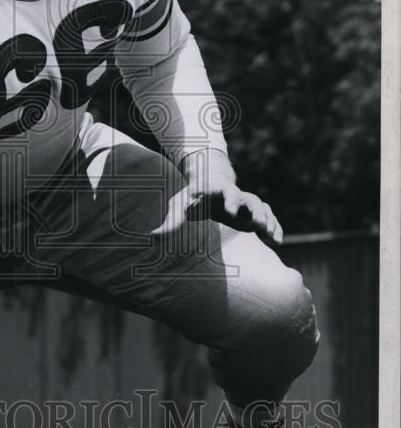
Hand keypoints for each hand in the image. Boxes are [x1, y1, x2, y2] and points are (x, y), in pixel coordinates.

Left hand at [152, 149, 283, 245]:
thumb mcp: (179, 206)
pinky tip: (276, 242)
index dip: (230, 200)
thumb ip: (170, 222)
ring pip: (263, 208)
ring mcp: (246, 203)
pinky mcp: (252, 213)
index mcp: (218, 190)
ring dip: (269, 221)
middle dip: (255, 211)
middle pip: (250, 199)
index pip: (227, 191)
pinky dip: (274, 228)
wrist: (209, 186)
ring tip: (272, 239)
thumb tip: (151, 237)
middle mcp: (235, 195)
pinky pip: (269, 217)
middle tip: (258, 225)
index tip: (231, 212)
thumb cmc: (192, 197)